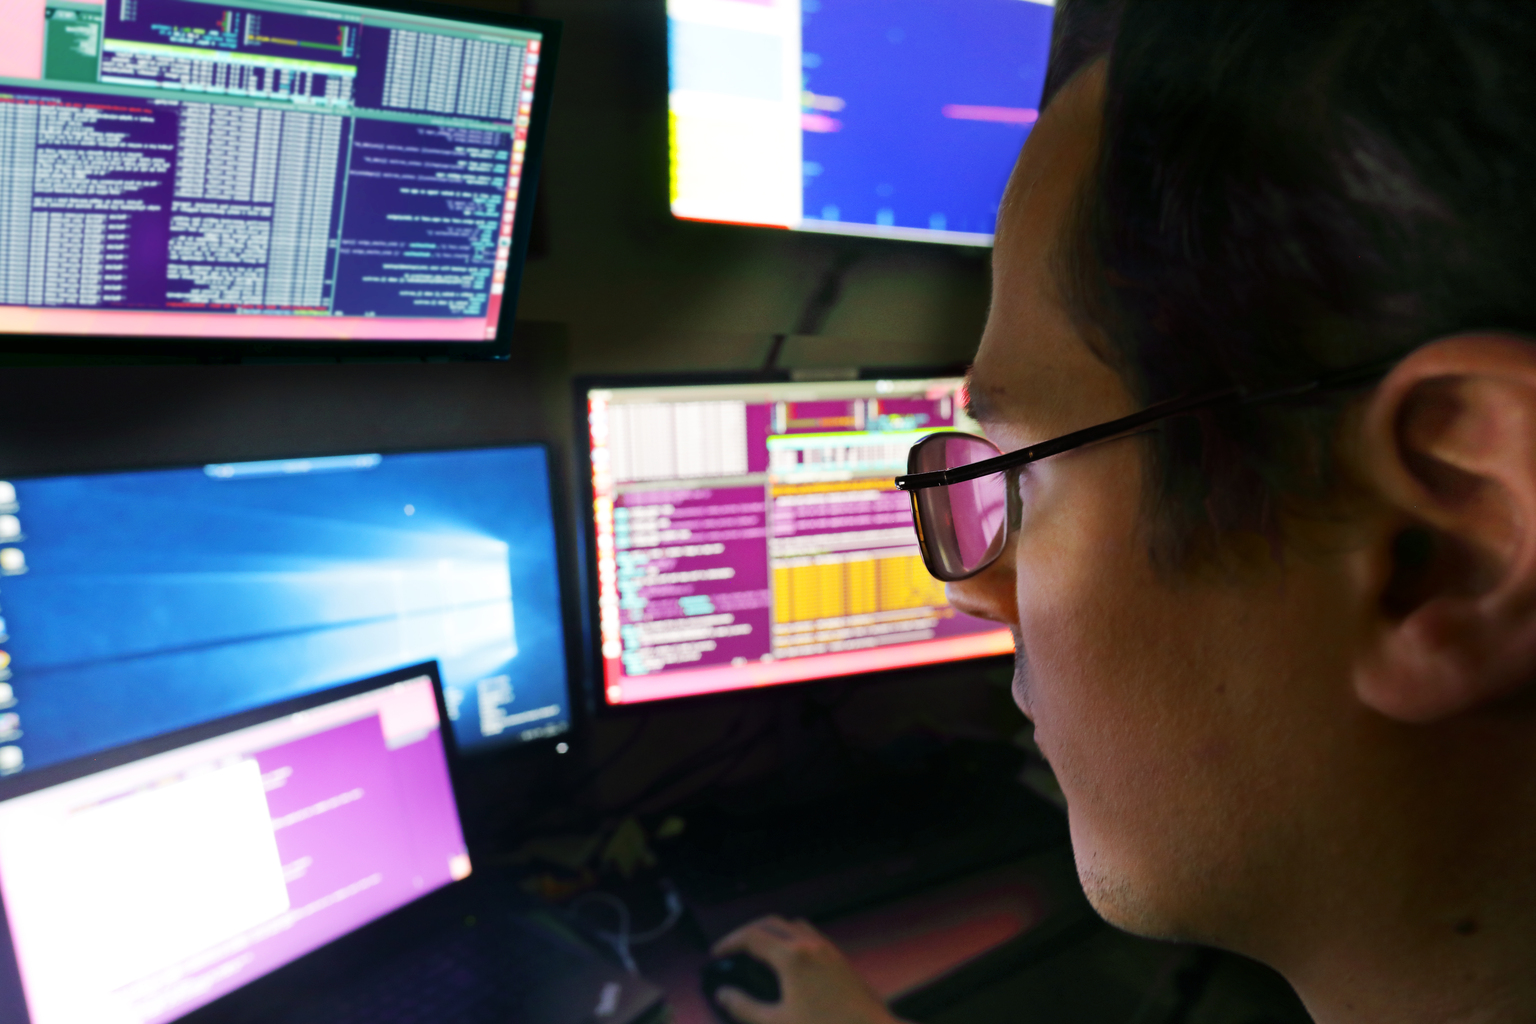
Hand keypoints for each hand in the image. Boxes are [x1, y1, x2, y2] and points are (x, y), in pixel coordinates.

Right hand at [710, 915, 901, 1023]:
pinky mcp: (840, 958)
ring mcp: (828, 948)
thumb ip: (745, 1007)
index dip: (729, 942)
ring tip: (757, 950)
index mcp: (792, 957)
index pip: (752, 936)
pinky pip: (810, 934)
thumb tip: (723, 994)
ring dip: (771, 930)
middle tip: (732, 949)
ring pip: (793, 924)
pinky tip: (788, 960)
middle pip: (771, 922)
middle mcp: (810, 944)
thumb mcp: (778, 1023)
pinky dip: (791, 937)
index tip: (716, 954)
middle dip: (747, 931)